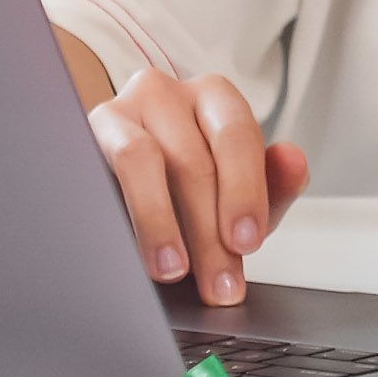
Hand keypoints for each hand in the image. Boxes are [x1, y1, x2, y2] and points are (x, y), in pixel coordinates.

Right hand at [88, 69, 310, 304]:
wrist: (118, 192)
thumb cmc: (186, 190)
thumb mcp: (236, 194)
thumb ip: (273, 184)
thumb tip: (294, 160)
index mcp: (215, 98)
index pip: (237, 136)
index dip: (245, 192)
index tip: (247, 244)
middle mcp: (168, 93)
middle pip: (193, 159)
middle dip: (209, 233)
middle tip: (218, 284)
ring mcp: (121, 108)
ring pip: (144, 159)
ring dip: (162, 223)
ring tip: (174, 271)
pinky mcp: (82, 133)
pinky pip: (103, 165)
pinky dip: (126, 210)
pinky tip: (135, 248)